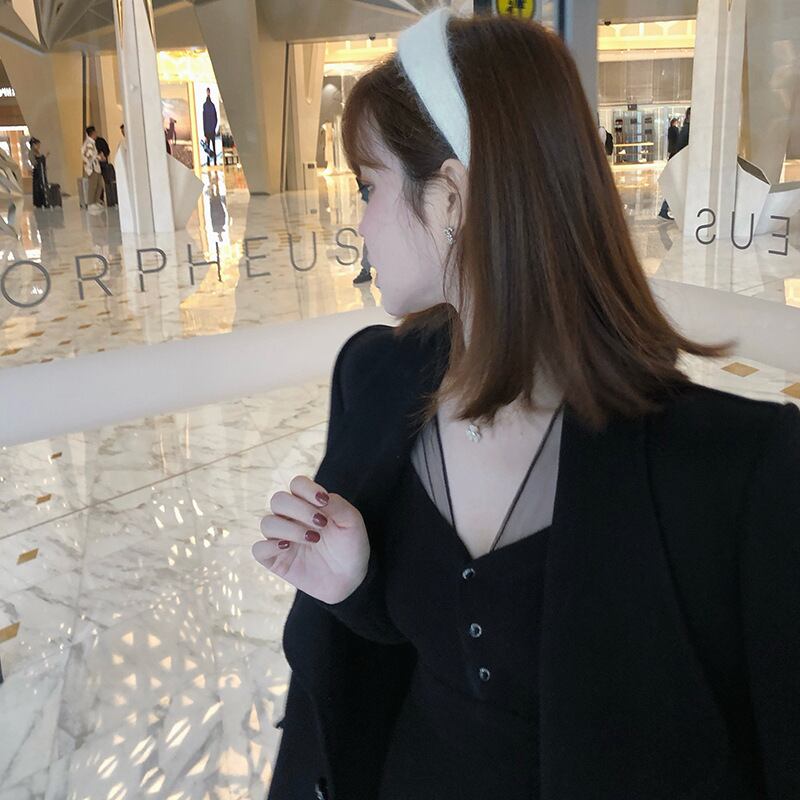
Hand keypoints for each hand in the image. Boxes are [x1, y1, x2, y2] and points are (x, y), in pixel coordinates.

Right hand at [253, 475, 370, 603]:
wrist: (350, 578)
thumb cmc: (351, 546)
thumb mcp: (352, 522)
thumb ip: (337, 505)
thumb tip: (320, 497)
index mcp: (308, 504)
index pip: (297, 484)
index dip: (307, 489)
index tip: (324, 502)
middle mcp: (291, 518)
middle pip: (279, 500)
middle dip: (299, 509)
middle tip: (321, 524)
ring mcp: (281, 538)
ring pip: (267, 523)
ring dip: (289, 528)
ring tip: (313, 539)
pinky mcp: (275, 560)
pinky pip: (258, 549)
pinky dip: (269, 546)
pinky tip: (288, 548)